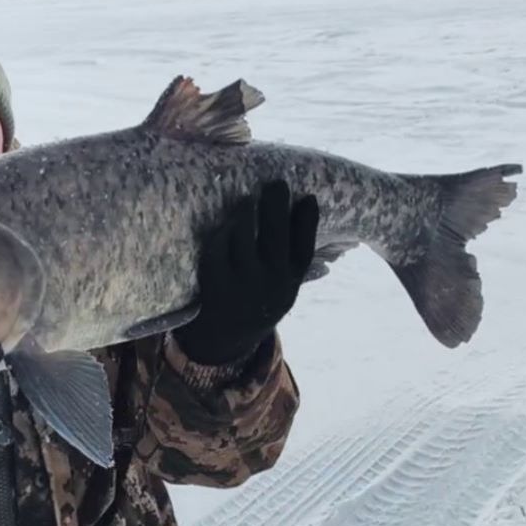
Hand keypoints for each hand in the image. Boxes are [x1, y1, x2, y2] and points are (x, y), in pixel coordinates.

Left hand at [174, 179, 318, 365]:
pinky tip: (226, 224)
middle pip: (275, 237)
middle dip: (276, 206)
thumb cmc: (257, 300)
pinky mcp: (216, 286)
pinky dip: (222, 234)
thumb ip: (291, 259)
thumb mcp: (282, 287)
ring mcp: (243, 286)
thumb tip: (306, 215)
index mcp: (291, 283)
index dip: (308, 222)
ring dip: (246, 214)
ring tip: (248, 199)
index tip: (309, 197)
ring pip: (244, 239)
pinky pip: (218, 250)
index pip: (304, 249)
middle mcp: (271, 285)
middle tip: (276, 184)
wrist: (226, 341)